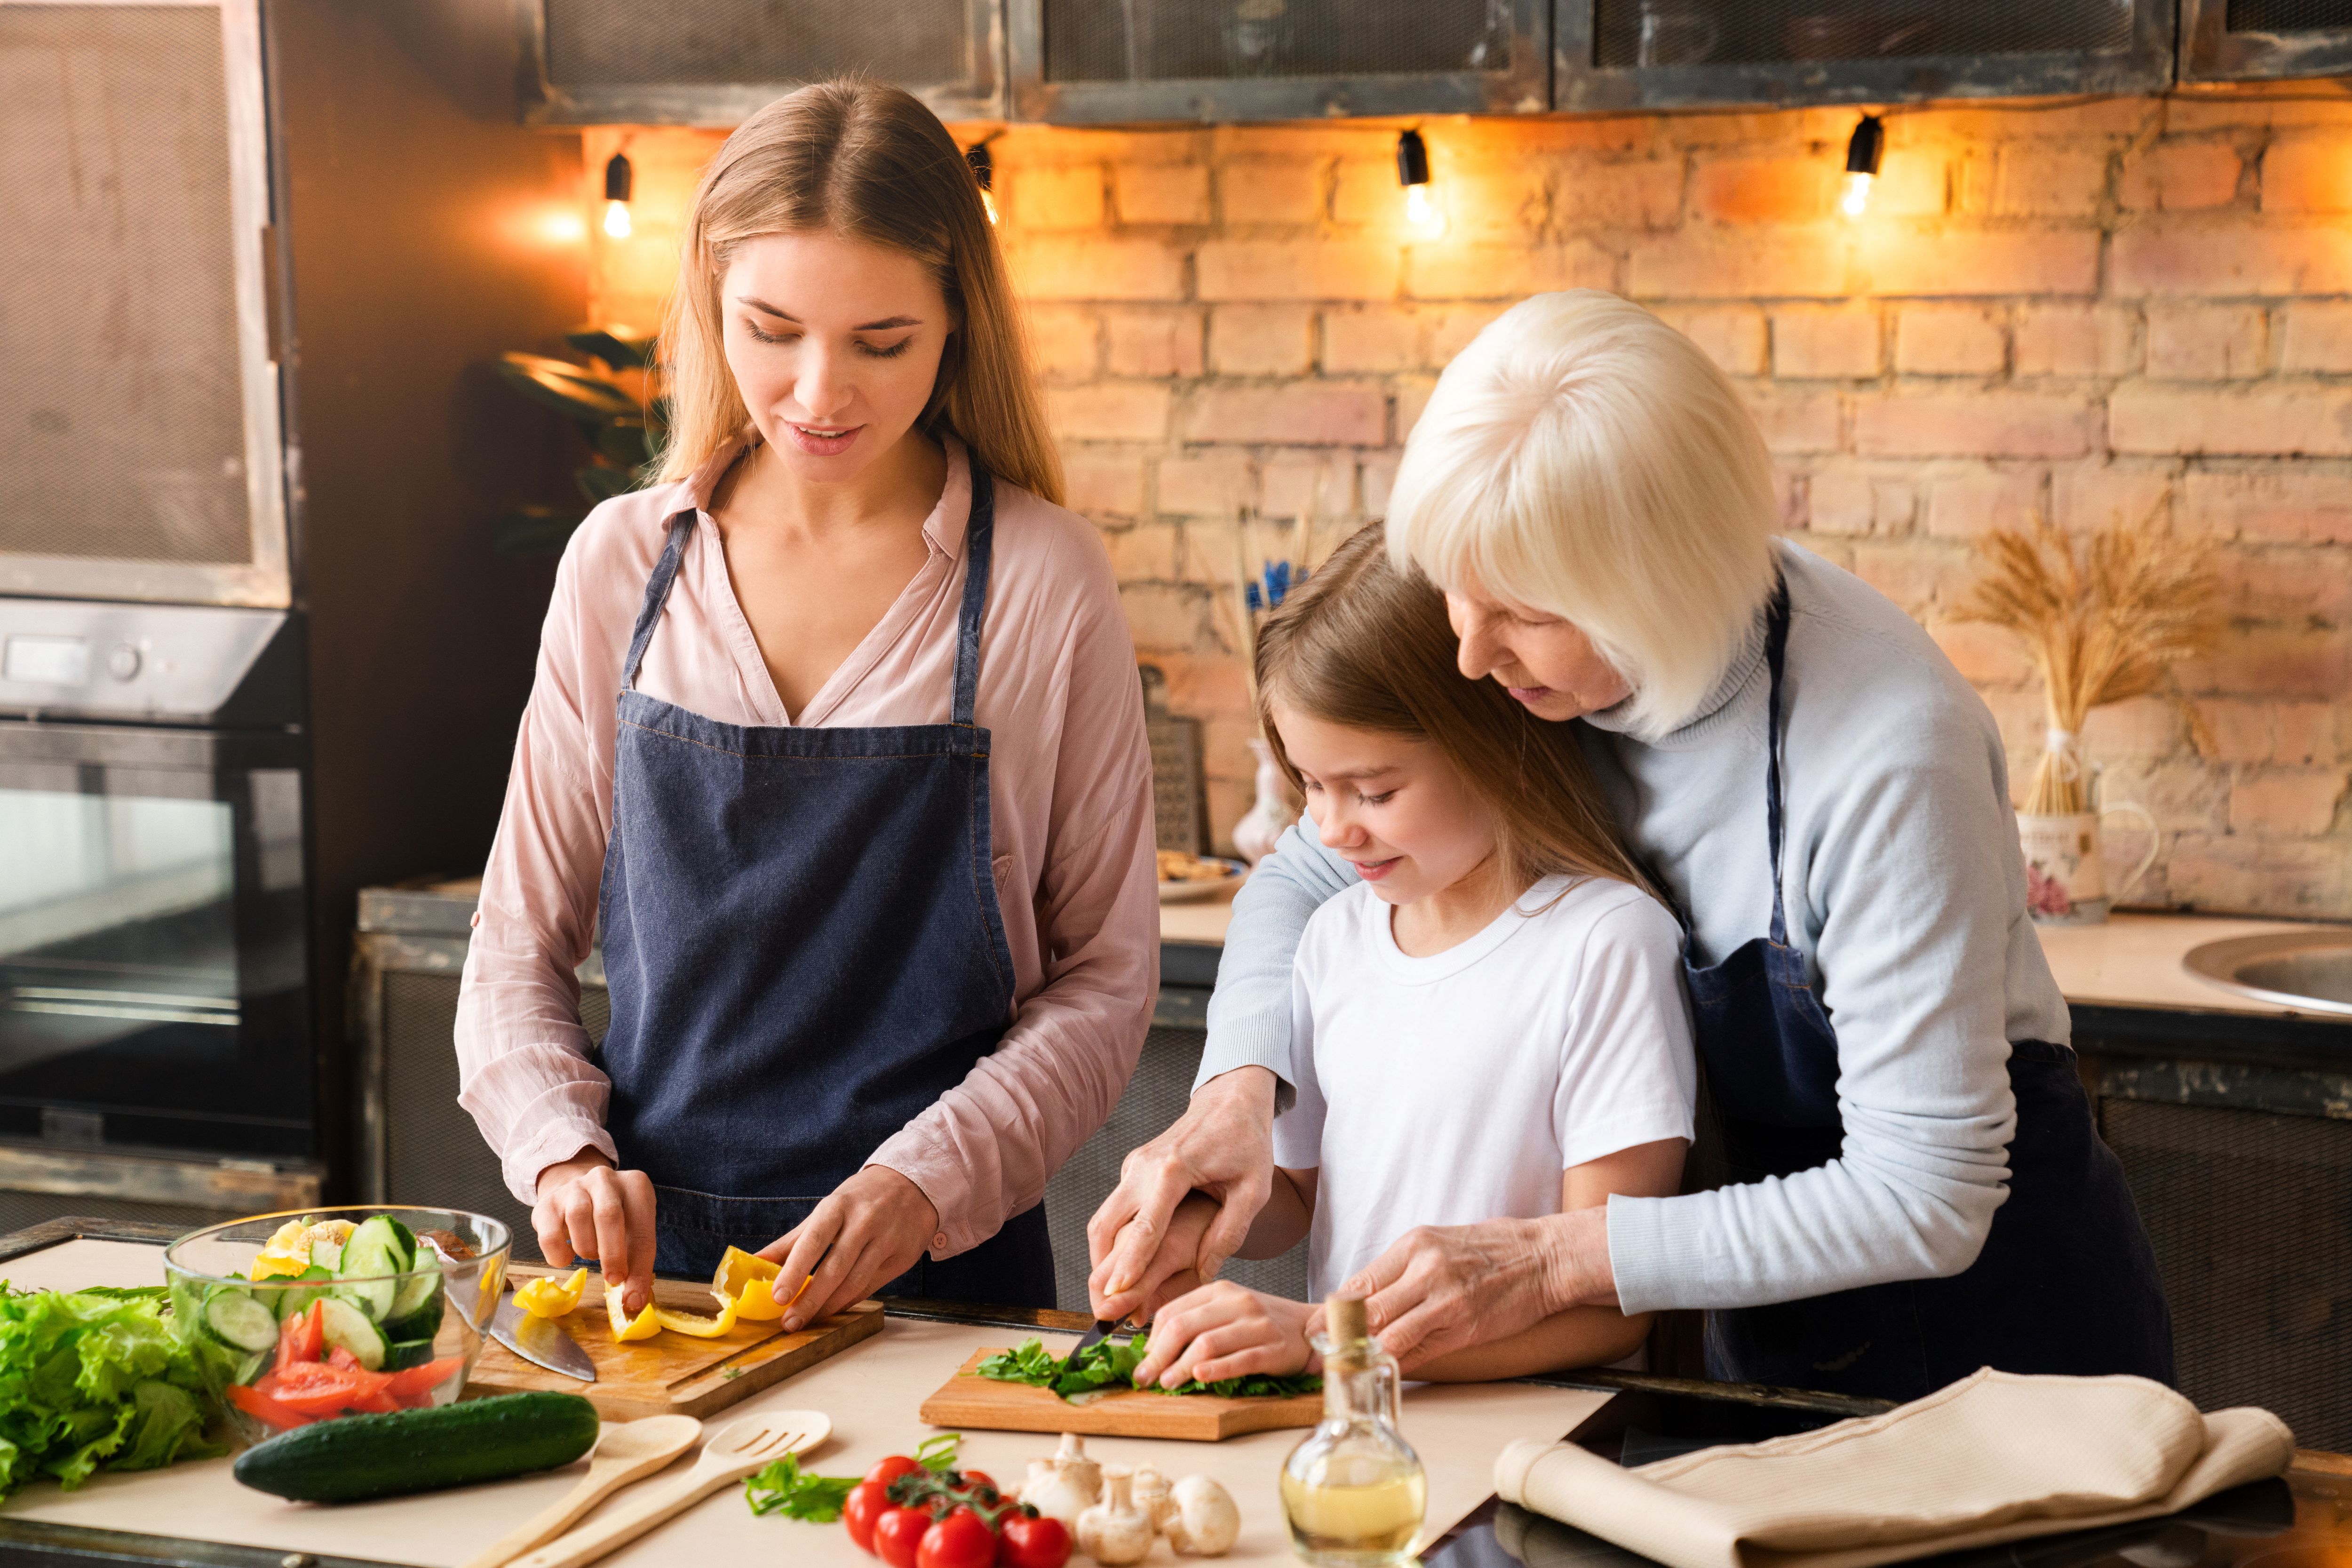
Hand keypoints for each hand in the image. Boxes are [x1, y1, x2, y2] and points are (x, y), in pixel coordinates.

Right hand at [533, 1152, 656, 1317]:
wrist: (577, 1191)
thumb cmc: (613, 1218)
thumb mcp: (632, 1231)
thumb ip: (635, 1263)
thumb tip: (633, 1303)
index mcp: (635, 1185)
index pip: (642, 1228)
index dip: (639, 1267)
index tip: (633, 1297)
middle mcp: (604, 1179)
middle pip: (609, 1215)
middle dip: (613, 1254)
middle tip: (613, 1279)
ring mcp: (574, 1187)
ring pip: (578, 1218)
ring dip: (586, 1248)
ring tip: (590, 1254)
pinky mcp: (548, 1202)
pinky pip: (550, 1233)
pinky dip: (559, 1254)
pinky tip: (567, 1256)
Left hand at [760, 1164, 939, 1330]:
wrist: (912, 1184)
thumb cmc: (860, 1199)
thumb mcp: (826, 1210)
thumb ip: (792, 1240)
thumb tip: (755, 1263)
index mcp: (839, 1206)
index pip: (814, 1241)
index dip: (795, 1270)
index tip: (778, 1296)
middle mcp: (865, 1222)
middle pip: (834, 1268)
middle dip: (810, 1299)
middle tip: (789, 1321)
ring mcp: (886, 1240)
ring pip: (855, 1282)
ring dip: (828, 1307)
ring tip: (807, 1321)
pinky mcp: (902, 1257)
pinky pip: (871, 1287)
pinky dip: (849, 1301)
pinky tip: (832, 1310)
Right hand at [1086, 1066, 1277, 1321]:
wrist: (1231, 1099)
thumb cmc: (1247, 1141)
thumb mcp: (1253, 1190)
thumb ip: (1229, 1233)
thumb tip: (1204, 1274)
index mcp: (1173, 1169)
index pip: (1145, 1226)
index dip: (1129, 1265)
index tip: (1115, 1296)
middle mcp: (1143, 1167)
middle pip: (1106, 1225)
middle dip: (1101, 1271)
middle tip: (1104, 1311)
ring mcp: (1133, 1166)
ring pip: (1102, 1220)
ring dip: (1101, 1259)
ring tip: (1109, 1299)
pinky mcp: (1132, 1170)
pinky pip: (1114, 1211)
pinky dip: (1113, 1242)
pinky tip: (1123, 1270)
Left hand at [1131, 1279, 1313, 1388]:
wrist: (1309, 1328)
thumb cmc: (1261, 1324)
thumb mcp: (1226, 1313)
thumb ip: (1195, 1323)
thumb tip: (1154, 1351)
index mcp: (1219, 1291)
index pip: (1172, 1312)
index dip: (1152, 1340)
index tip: (1145, 1361)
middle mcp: (1237, 1302)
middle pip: (1183, 1327)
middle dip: (1158, 1356)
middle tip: (1146, 1378)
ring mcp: (1256, 1325)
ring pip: (1206, 1344)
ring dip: (1181, 1367)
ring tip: (1168, 1384)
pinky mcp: (1273, 1349)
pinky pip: (1239, 1360)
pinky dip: (1216, 1370)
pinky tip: (1200, 1378)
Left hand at [1342, 1208, 1611, 1371]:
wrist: (1544, 1257)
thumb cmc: (1493, 1251)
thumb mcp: (1440, 1244)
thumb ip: (1404, 1271)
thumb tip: (1367, 1298)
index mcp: (1413, 1244)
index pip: (1359, 1282)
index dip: (1332, 1310)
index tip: (1314, 1328)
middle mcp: (1423, 1268)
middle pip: (1366, 1310)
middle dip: (1337, 1336)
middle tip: (1317, 1355)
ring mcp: (1443, 1298)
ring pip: (1388, 1334)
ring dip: (1363, 1356)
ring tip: (1343, 1370)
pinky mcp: (1463, 1326)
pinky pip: (1419, 1352)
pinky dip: (1398, 1365)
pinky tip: (1383, 1374)